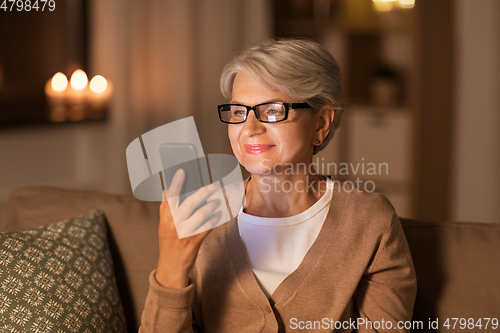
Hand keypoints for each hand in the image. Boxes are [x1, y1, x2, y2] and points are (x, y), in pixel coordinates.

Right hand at [155, 168, 221, 288]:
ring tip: (217, 202)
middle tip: (211, 187)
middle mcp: (174, 224)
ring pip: (201, 215)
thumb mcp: (163, 224)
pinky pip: (208, 226)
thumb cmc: (168, 243)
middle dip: (202, 193)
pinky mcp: (194, 241)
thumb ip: (165, 207)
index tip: (183, 171)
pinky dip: (215, 219)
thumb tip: (165, 190)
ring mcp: (184, 233)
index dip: (176, 183)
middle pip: (189, 204)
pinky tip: (219, 214)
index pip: (170, 197)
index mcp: (166, 217)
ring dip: (212, 206)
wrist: (171, 267)